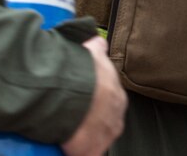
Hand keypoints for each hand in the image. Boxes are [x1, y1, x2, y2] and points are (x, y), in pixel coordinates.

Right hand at [61, 37, 126, 155]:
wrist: (72, 94)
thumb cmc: (82, 72)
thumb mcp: (92, 52)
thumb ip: (98, 47)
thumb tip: (99, 41)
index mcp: (118, 96)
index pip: (109, 102)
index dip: (95, 102)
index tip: (83, 101)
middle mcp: (116, 118)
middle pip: (104, 121)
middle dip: (91, 120)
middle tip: (73, 116)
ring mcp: (105, 137)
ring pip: (96, 138)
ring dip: (85, 136)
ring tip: (68, 130)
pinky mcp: (92, 152)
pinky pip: (87, 154)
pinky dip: (79, 151)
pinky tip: (68, 147)